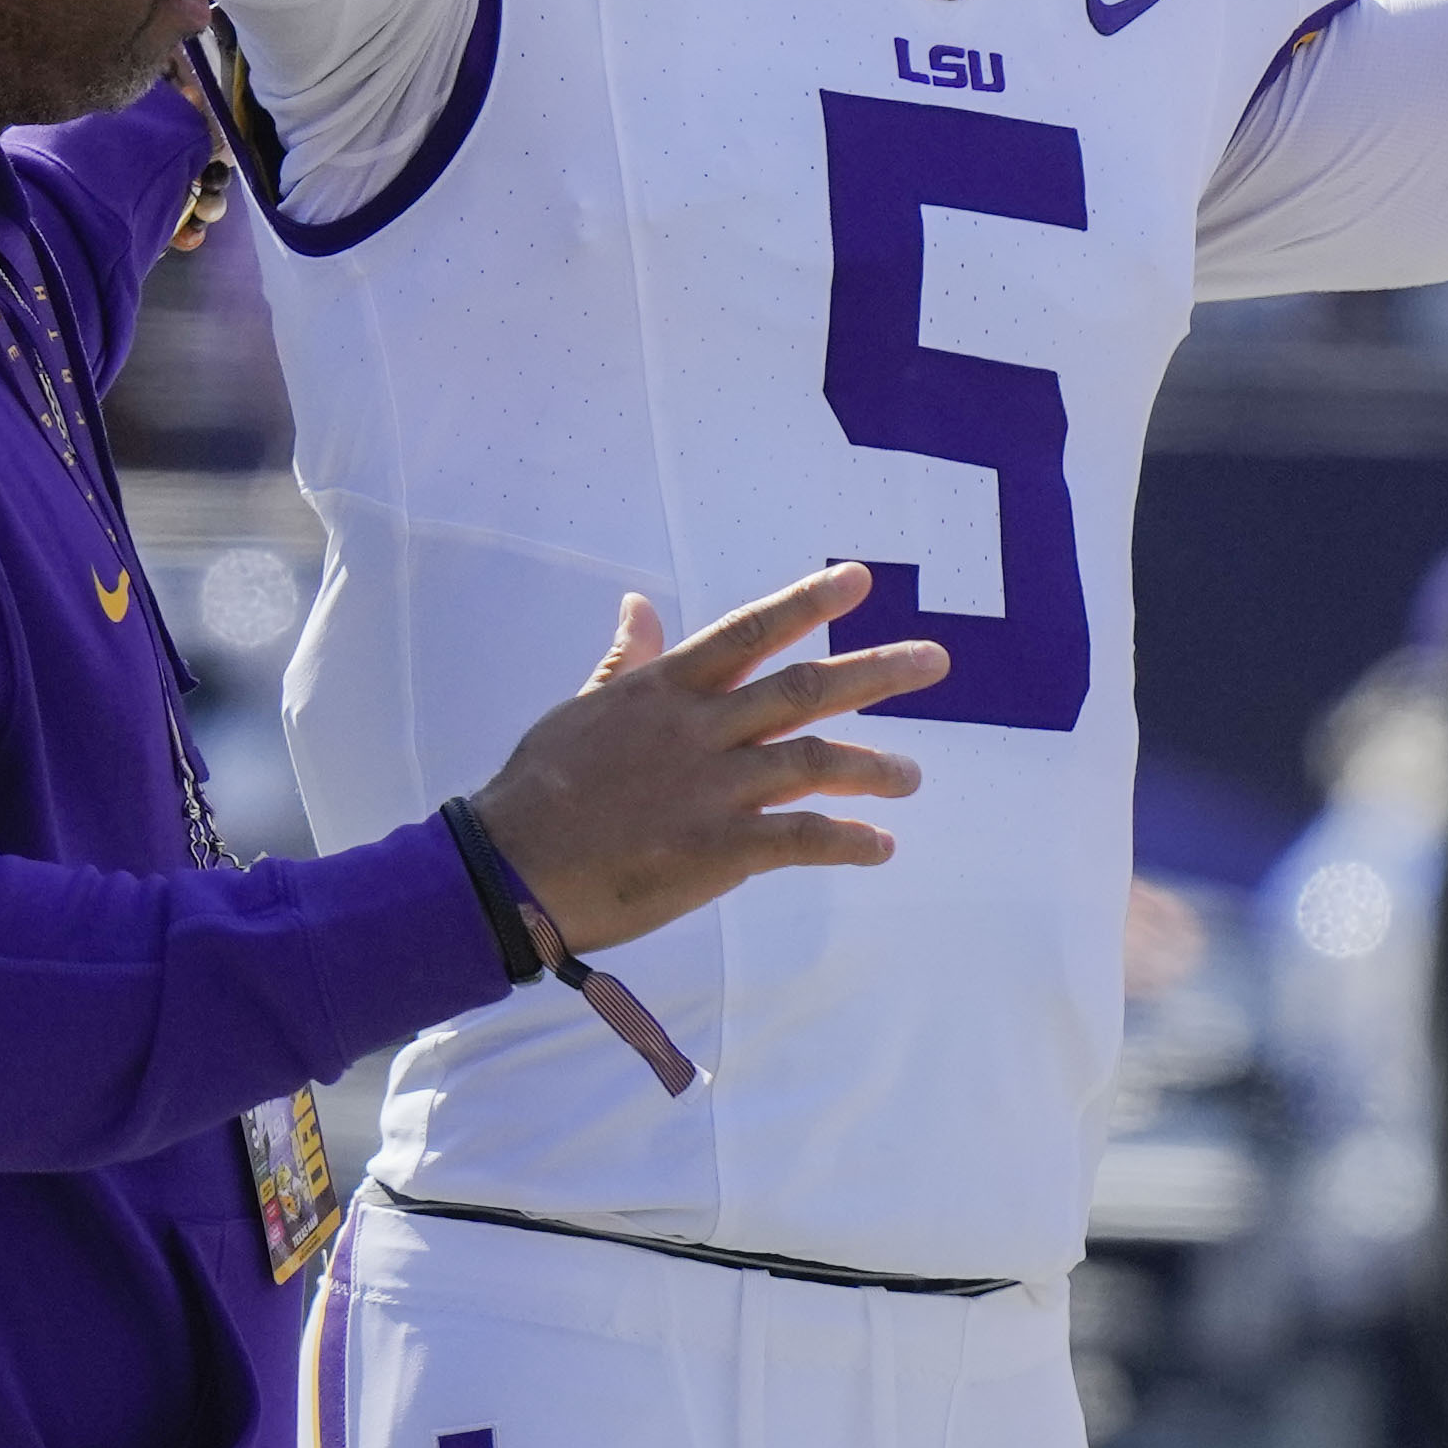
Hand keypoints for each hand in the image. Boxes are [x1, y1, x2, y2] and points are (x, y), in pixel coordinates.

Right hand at [465, 563, 944, 956]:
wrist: (511, 869)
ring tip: (912, 777)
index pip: (748, 632)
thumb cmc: (540, 787)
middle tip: (936, 661)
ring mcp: (713, 789)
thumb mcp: (583, 708)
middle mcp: (700, 729)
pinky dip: (845, 840)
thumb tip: (638, 603)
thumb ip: (627, 659)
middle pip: (802, 690)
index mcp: (666, 690)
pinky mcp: (718, 850)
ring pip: (813, 763)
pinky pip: (799, 839)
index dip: (806, 603)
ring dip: (872, 767)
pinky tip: (878, 847)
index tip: (857, 579)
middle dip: (875, 672)